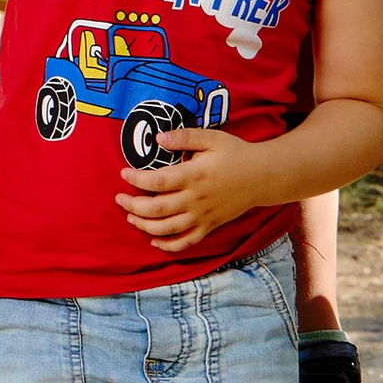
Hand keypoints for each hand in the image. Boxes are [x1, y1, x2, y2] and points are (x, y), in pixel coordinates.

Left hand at [112, 120, 271, 251]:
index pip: (157, 182)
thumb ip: (184, 137)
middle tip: (119, 198)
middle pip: (156, 209)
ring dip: (144, 226)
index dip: (136, 180)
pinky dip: (168, 245)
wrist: (263, 176)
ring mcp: (202, 216)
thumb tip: (157, 138)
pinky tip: (154, 241)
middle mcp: (195, 199)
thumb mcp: (211, 138)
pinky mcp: (209, 226)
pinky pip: (186, 242)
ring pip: (167, 229)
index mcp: (193, 176)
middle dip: (132, 205)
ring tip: (130, 218)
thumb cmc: (236, 154)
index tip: (123, 174)